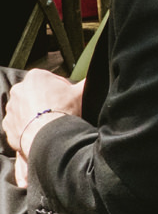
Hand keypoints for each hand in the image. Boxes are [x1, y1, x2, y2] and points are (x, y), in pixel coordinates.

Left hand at [5, 71, 83, 186]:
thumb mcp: (81, 93)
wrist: (49, 136)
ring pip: (26, 108)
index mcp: (36, 77)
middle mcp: (19, 89)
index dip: (62, 90)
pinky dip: (27, 127)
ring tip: (50, 123)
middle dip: (46, 101)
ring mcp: (11, 107)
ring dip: (36, 114)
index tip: (68, 99)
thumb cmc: (64, 111)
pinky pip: (19, 123)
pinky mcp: (7, 124)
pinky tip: (40, 131)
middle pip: (36, 93)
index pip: (51, 80)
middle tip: (60, 111)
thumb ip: (86, 83)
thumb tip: (94, 78)